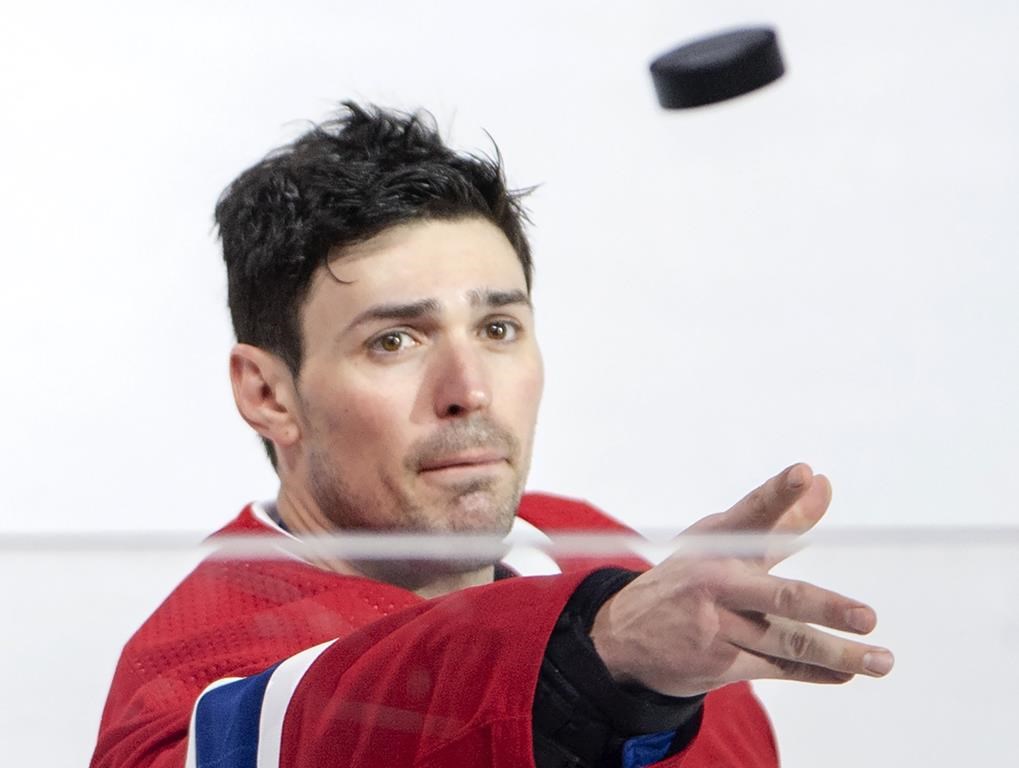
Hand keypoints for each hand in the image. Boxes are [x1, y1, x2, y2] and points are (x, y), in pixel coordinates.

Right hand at [589, 464, 893, 696]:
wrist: (623, 636)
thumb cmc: (690, 578)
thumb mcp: (723, 542)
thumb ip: (781, 518)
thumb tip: (824, 484)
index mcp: (718, 543)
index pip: (754, 514)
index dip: (779, 494)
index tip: (804, 473)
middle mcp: (716, 582)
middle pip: (779, 597)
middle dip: (825, 607)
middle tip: (867, 617)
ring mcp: (717, 626)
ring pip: (787, 642)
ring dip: (838, 653)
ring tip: (880, 659)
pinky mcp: (718, 664)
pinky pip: (777, 668)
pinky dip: (815, 671)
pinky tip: (845, 672)